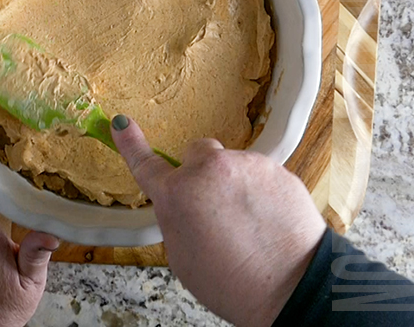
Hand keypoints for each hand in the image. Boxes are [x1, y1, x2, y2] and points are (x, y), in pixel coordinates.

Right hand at [111, 115, 326, 326]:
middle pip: (197, 154)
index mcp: (177, 195)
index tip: (121, 124)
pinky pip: (259, 173)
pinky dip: (260, 191)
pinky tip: (267, 220)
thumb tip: (183, 203)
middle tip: (214, 208)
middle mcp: (208, 172)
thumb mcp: (183, 257)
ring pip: (231, 165)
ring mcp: (245, 166)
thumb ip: (176, 217)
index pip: (146, 163)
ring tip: (247, 224)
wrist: (292, 289)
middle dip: (201, 172)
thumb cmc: (235, 283)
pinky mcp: (276, 169)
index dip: (130, 143)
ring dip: (233, 185)